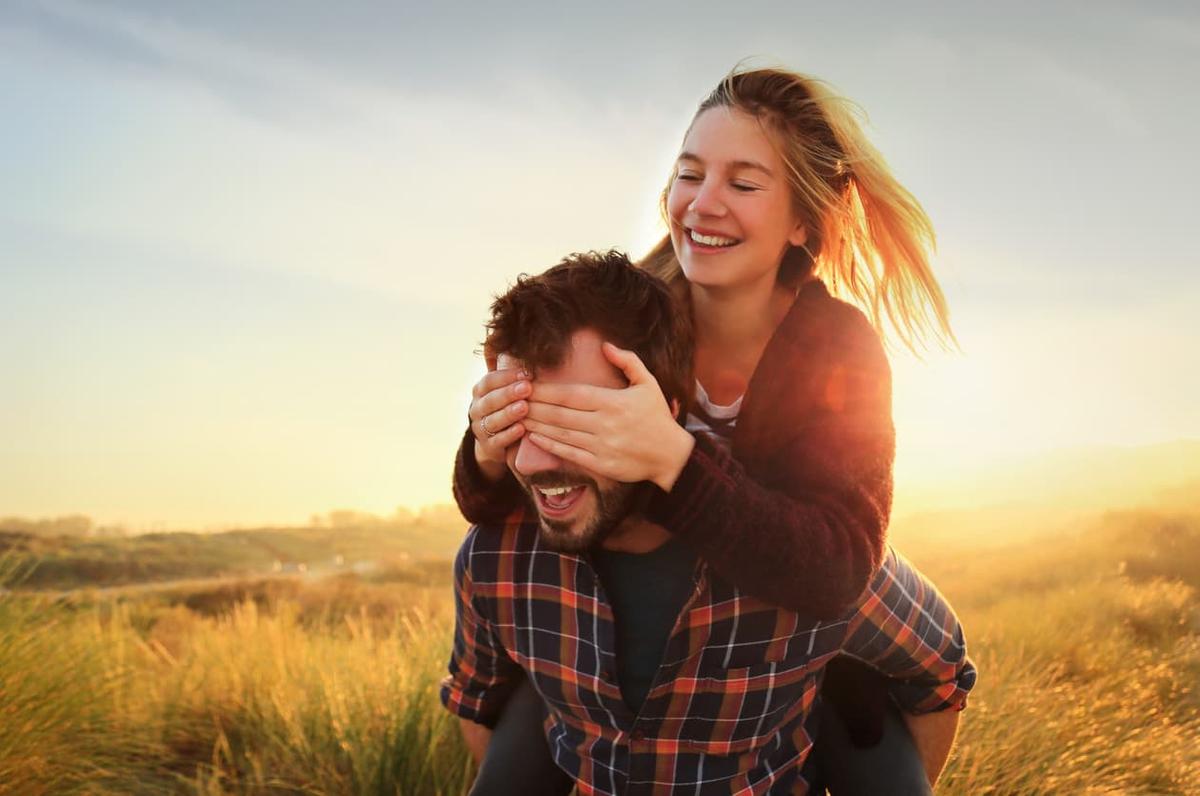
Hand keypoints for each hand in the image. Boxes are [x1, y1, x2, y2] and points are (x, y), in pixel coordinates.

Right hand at [468, 366, 530, 479]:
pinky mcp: (488, 446)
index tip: (527, 373)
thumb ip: (516, 377)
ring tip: (524, 407)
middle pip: (490, 399)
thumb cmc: (508, 407)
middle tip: (527, 388)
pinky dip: (509, 435)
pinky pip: (497, 440)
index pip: (489, 381)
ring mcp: (481, 428)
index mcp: (481, 391)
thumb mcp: (508, 391)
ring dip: (508, 413)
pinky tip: (521, 429)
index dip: (507, 376)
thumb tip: (532, 355)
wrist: (496, 441)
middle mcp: (477, 408)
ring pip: (492, 420)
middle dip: (509, 393)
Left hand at [523, 342, 694, 490]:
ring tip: (518, 417)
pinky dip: (549, 446)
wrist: (671, 455)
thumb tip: (605, 345)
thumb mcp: (648, 383)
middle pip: (560, 414)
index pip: (571, 394)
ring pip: (561, 434)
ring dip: (536, 426)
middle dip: (533, 406)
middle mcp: (605, 424)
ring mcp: (602, 446)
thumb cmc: (657, 417)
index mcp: (613, 402)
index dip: (545, 390)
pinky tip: (534, 438)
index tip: (527, 384)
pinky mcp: (601, 465)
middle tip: (514, 400)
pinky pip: (569, 454)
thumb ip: (628, 361)